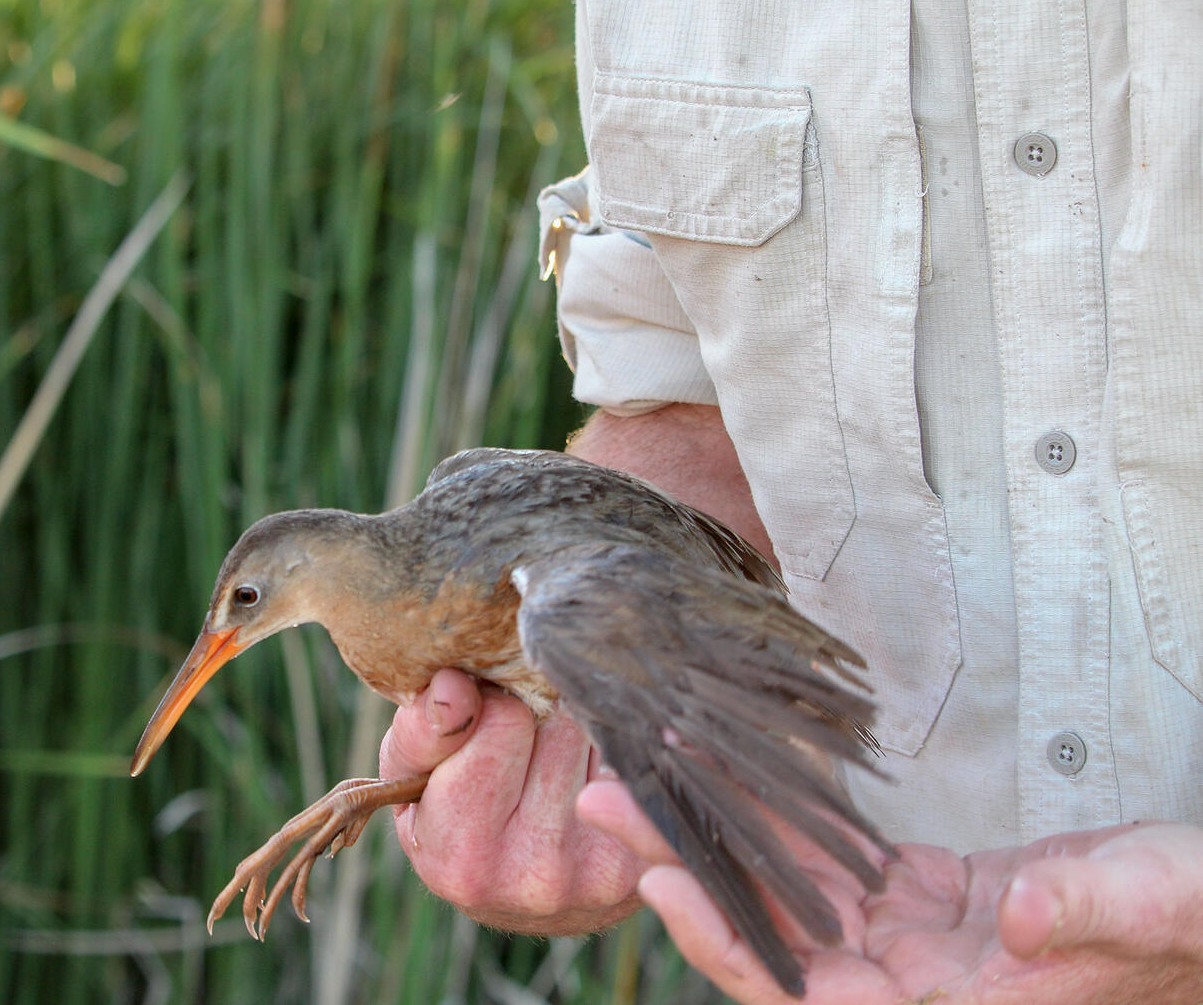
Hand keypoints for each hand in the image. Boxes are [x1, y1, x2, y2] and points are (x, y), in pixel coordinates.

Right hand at [377, 668, 644, 934]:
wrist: (526, 893)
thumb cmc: (456, 817)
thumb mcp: (413, 778)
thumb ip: (420, 731)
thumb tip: (454, 686)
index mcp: (463, 858)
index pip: (502, 721)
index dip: (490, 705)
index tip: (483, 719)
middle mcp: (538, 876)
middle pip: (559, 725)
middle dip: (541, 719)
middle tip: (526, 748)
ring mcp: (603, 872)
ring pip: (602, 735)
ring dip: (581, 733)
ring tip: (559, 765)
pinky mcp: (651, 857)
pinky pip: (641, 761)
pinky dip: (619, 755)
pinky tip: (598, 777)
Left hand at [578, 779, 1202, 1003]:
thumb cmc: (1201, 922)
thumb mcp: (1165, 905)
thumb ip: (1088, 910)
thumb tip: (1014, 914)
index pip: (816, 997)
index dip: (735, 949)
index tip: (660, 886)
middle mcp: (918, 988)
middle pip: (777, 935)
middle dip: (690, 869)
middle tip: (609, 799)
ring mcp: (919, 945)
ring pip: (794, 893)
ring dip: (721, 834)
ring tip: (645, 770)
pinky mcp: (930, 903)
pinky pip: (837, 865)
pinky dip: (786, 821)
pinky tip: (735, 775)